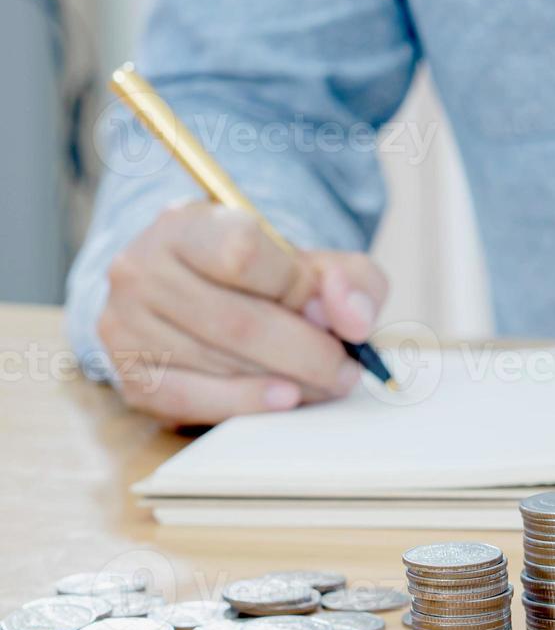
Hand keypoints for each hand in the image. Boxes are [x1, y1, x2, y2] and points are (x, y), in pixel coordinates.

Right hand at [97, 202, 387, 424]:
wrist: (205, 303)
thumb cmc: (267, 282)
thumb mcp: (317, 266)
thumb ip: (350, 282)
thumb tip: (353, 318)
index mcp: (186, 225)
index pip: (242, 253)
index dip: (298, 289)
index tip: (331, 313)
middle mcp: (142, 269)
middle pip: (238, 320)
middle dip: (308, 353)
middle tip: (346, 370)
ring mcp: (127, 324)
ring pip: (222, 362)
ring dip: (289, 381)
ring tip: (325, 383)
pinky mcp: (132, 376)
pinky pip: (193, 400)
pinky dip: (247, 403)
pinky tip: (284, 399)